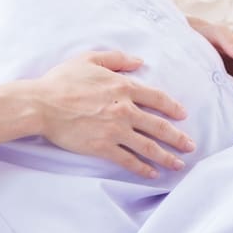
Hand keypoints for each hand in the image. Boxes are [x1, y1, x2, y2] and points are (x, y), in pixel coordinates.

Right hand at [34, 51, 196, 178]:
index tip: (183, 115)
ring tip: (179, 164)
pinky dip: (142, 168)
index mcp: (123, 87)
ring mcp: (115, 130)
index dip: (172, 107)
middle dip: (178, 137)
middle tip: (191, 146)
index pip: (157, 98)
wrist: (41, 105)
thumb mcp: (90, 59)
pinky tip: (152, 173)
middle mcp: (124, 109)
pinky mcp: (103, 147)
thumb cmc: (62, 80)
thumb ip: (117, 58)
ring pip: (148, 146)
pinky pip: (128, 160)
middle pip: (159, 126)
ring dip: (166, 157)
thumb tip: (139, 61)